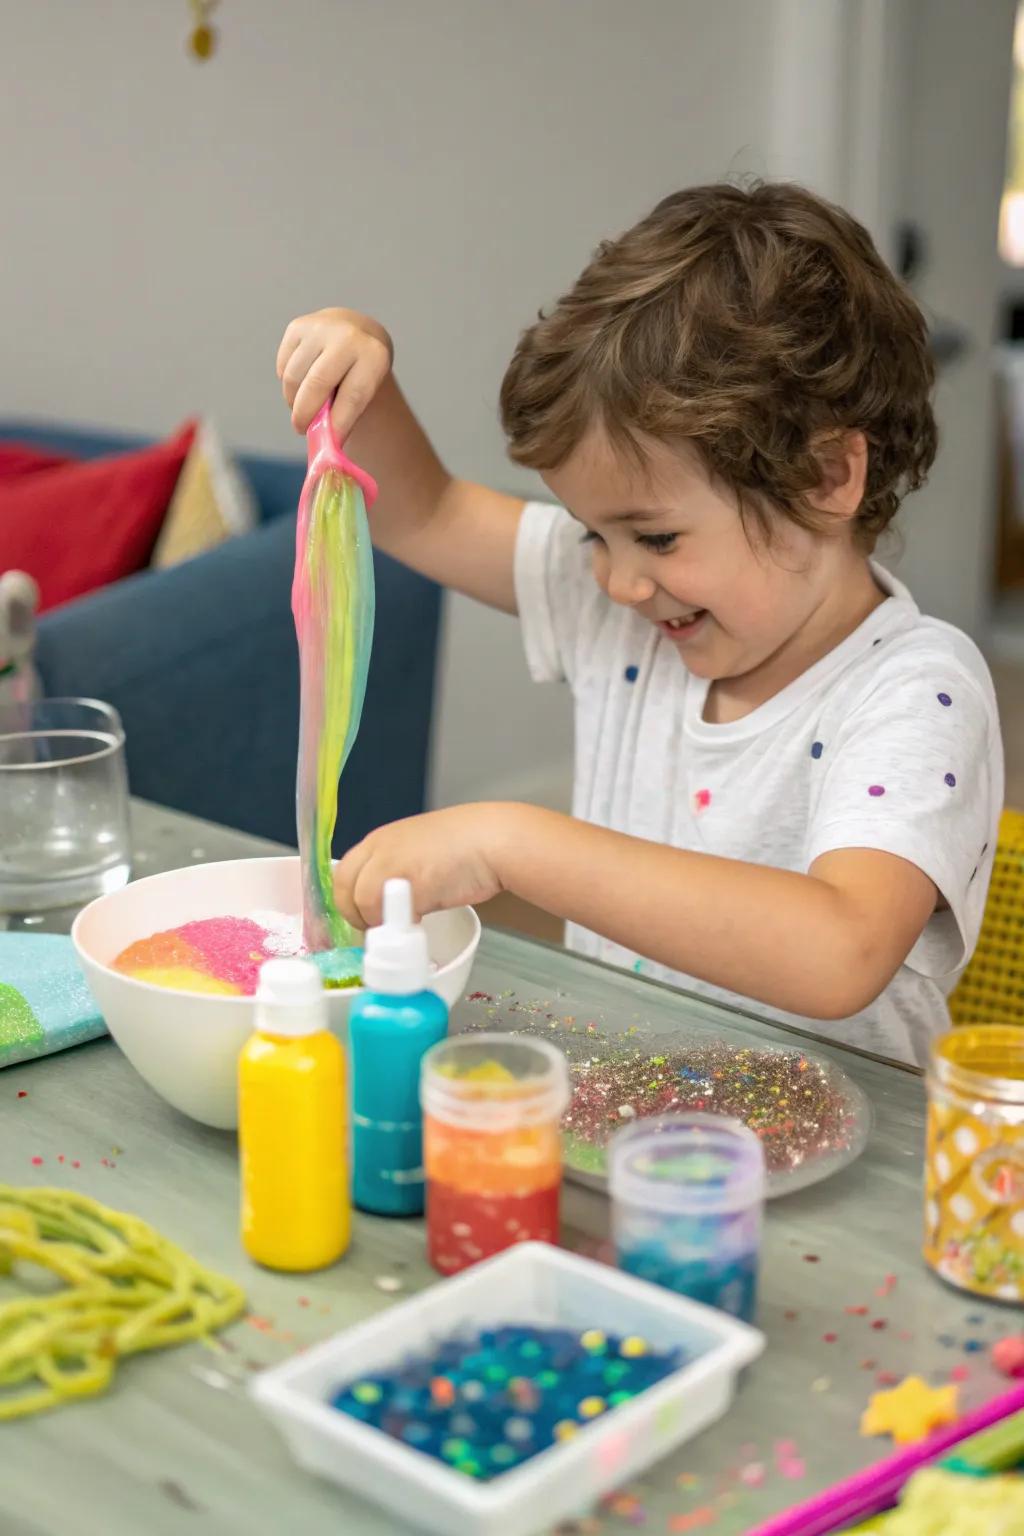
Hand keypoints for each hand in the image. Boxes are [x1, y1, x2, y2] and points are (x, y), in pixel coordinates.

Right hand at [276, 307, 393, 441]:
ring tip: (305, 408)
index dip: (338, 424)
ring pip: (293, 377)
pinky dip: (289, 384)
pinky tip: (302, 385)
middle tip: (302, 429)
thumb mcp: (368, 388)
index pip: (352, 397)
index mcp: (374, 355)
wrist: (357, 332)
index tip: (329, 442)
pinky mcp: (297, 327)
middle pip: (316, 385)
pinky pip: (283, 367)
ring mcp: (319, 327)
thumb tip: (324, 445)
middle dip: (305, 414)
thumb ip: (350, 412)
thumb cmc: (362, 370)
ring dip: (294, 401)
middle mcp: (347, 336)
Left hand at [333, 804, 524, 929]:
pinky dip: (398, 924)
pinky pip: (388, 914)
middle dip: (357, 915)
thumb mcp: (417, 850)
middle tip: (379, 928)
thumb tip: (384, 901)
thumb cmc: (465, 845)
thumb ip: (395, 869)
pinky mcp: (408, 884)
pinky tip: (418, 921)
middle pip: (345, 890)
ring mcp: (391, 865)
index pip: (343, 875)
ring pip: (362, 904)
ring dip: (379, 922)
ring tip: (403, 924)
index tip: (365, 916)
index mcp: (379, 839)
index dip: (350, 900)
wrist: (492, 840)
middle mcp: (378, 849)